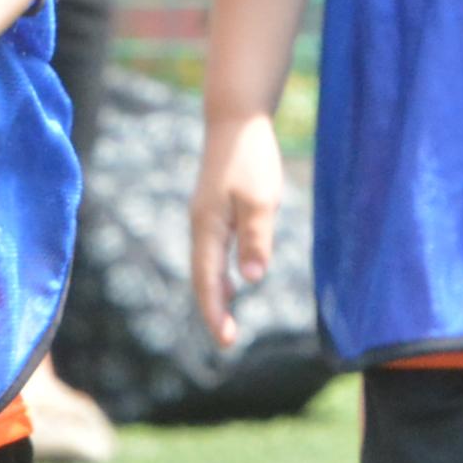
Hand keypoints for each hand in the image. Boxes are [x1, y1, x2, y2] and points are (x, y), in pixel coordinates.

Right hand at [190, 109, 282, 349]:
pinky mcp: (213, 212)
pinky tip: (230, 282)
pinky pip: (212, 252)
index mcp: (208, 228)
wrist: (235, 120)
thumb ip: (256, 238)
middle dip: (212, 311)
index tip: (226, 341)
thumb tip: (252, 278)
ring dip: (214, 295)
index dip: (215, 313)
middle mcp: (200, 228)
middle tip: (227, 342)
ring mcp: (204, 219)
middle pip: (202, 279)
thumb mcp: (262, 199)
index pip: (207, 281)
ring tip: (226, 321)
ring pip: (205, 267)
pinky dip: (218, 274)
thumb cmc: (250, 158)